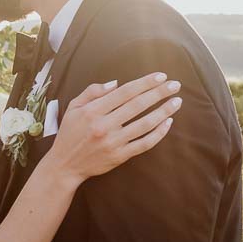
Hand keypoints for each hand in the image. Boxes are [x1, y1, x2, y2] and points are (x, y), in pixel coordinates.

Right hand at [48, 72, 181, 184]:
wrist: (65, 165)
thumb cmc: (69, 133)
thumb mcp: (73, 108)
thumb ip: (92, 92)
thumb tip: (116, 83)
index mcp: (92, 111)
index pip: (124, 92)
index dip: (145, 83)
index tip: (160, 76)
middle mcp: (103, 126)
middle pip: (137, 105)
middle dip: (159, 93)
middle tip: (175, 85)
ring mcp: (113, 142)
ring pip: (145, 124)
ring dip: (164, 111)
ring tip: (177, 101)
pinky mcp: (119, 156)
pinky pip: (144, 144)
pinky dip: (158, 133)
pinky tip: (168, 123)